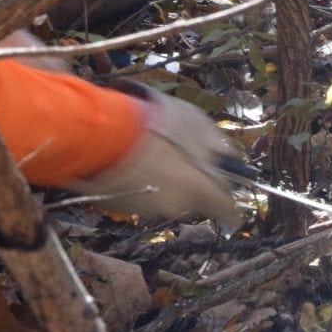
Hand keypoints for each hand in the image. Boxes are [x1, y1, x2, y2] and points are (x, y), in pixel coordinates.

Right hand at [67, 87, 246, 228]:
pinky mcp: (126, 208)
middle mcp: (176, 205)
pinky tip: (134, 163)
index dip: (231, 205)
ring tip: (153, 154)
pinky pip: (145, 196)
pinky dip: (145, 184)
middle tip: (183, 161)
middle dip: (193, 185)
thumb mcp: (193, 121)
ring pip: (168, 199)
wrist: (99, 135)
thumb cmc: (152, 123)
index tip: (232, 204)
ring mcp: (149, 209)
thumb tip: (228, 158)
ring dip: (166, 182)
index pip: (226, 208)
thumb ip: (215, 145)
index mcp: (197, 187)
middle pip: (195, 201)